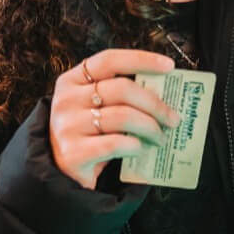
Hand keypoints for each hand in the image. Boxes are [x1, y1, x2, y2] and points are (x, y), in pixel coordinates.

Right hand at [49, 49, 178, 190]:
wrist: (60, 173)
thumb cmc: (86, 135)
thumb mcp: (94, 107)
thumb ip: (118, 96)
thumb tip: (162, 93)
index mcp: (71, 81)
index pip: (109, 60)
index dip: (141, 60)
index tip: (168, 66)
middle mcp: (66, 100)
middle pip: (122, 89)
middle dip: (155, 103)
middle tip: (172, 118)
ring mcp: (67, 127)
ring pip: (123, 117)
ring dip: (151, 127)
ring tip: (161, 137)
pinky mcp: (73, 154)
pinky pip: (116, 143)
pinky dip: (135, 145)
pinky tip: (141, 148)